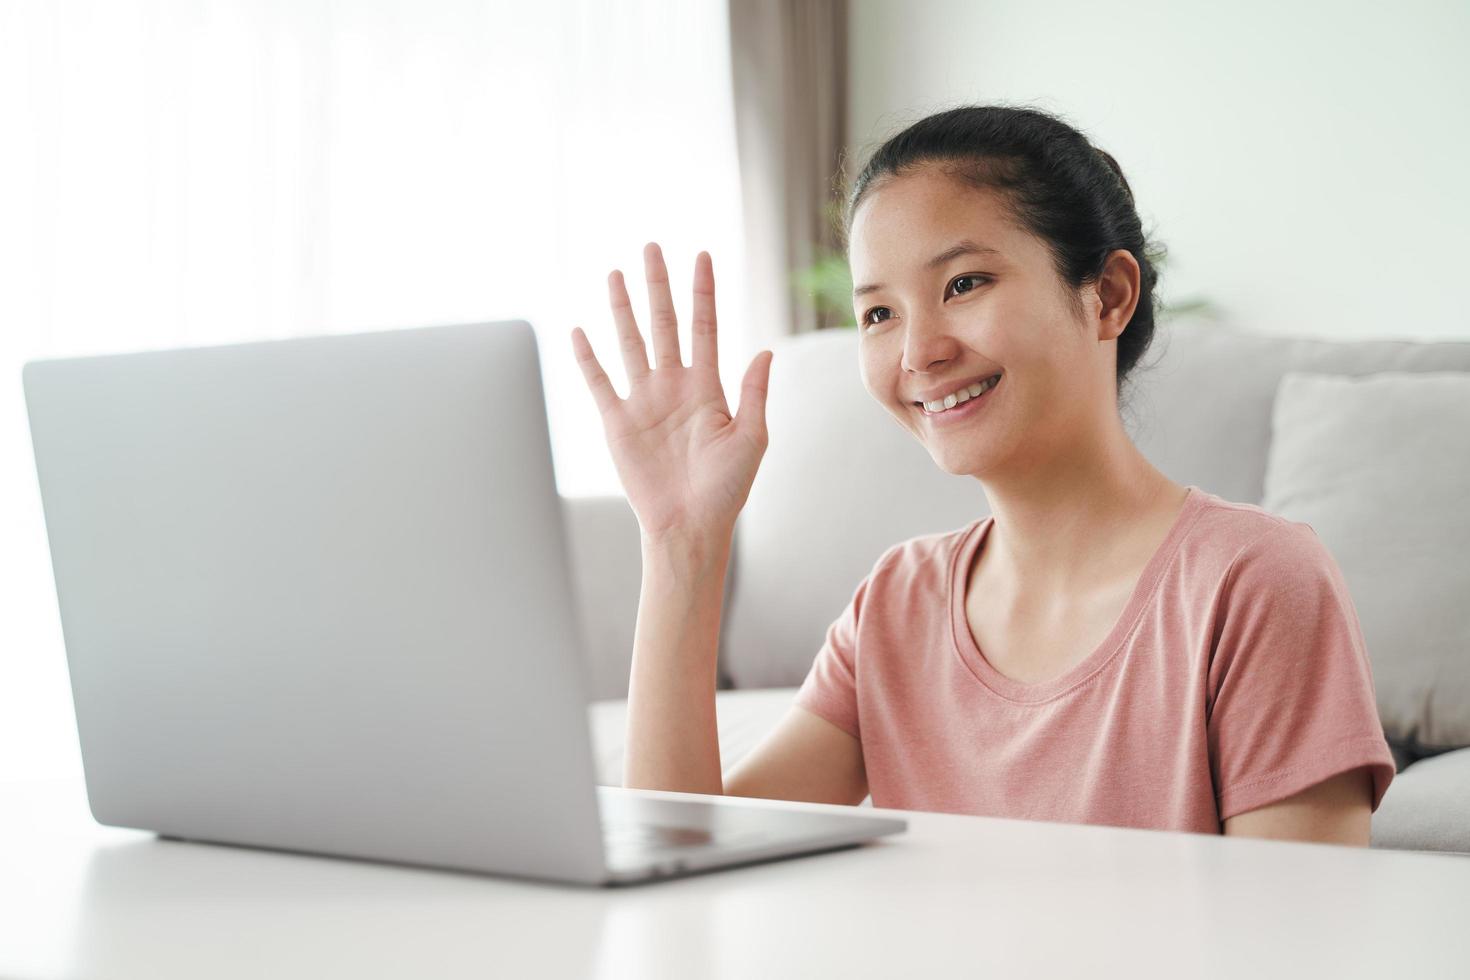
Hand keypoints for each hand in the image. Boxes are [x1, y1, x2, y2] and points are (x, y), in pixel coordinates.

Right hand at [570, 243, 772, 545]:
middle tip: (652, 247)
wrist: (689, 526)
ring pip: (631, 342)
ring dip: (623, 308)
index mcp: (708, 388)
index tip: (702, 255)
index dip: (703, 292)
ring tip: (615, 273)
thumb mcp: (752, 438)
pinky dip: (588, 358)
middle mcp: (674, 387)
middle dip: (659, 285)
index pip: (705, 327)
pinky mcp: (618, 423)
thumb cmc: (725, 489)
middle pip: (664, 323)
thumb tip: (765, 351)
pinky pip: (600, 383)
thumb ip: (754, 393)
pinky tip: (579, 330)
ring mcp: (644, 402)